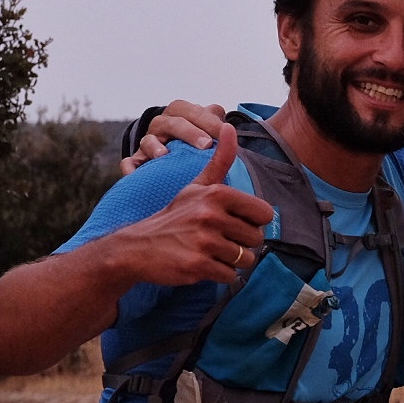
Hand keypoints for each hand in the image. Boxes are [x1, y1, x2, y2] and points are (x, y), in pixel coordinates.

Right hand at [113, 120, 273, 284]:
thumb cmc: (175, 216)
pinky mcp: (198, 265)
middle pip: (256, 239)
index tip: (234, 222)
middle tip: (218, 240)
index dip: (253, 222)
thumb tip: (229, 126)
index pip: (265, 214)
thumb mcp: (196, 185)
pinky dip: (220, 274)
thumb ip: (220, 160)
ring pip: (245, 259)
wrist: (138, 247)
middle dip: (241, 243)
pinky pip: (230, 276)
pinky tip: (202, 264)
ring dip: (231, 260)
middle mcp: (211, 215)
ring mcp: (204, 242)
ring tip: (210, 251)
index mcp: (217, 194)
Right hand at [120, 100, 229, 174]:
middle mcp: (162, 126)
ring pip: (148, 140)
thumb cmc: (195, 142)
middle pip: (172, 123)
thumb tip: (225, 121)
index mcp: (180, 114)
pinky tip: (136, 175)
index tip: (224, 132)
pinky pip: (129, 163)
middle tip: (206, 146)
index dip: (208, 120)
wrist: (172, 158)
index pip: (192, 111)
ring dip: (155, 146)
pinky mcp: (137, 162)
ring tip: (163, 155)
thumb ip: (215, 122)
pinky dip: (130, 168)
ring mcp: (148, 143)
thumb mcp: (206, 129)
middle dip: (189, 132)